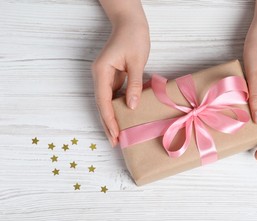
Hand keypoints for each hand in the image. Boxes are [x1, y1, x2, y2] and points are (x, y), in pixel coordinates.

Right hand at [92, 18, 149, 146]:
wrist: (131, 23)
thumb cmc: (134, 37)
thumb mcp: (137, 61)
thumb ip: (134, 84)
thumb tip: (131, 106)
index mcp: (101, 71)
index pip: (103, 101)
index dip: (109, 119)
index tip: (115, 134)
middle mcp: (99, 75)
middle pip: (102, 104)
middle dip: (108, 123)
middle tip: (114, 142)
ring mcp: (105, 76)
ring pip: (106, 102)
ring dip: (112, 118)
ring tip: (118, 135)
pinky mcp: (113, 76)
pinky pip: (113, 96)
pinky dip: (117, 108)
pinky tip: (124, 118)